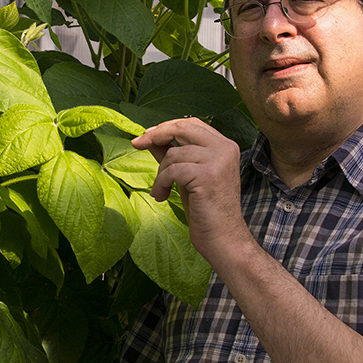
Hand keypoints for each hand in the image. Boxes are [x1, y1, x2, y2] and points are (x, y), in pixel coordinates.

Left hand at [131, 118, 248, 259]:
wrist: (223, 238)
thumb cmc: (206, 209)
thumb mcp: (187, 176)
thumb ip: (172, 155)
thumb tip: (148, 138)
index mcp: (224, 146)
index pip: (192, 123)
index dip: (166, 127)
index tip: (146, 136)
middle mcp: (224, 148)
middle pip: (182, 128)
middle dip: (156, 135)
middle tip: (138, 145)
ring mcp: (218, 160)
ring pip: (173, 153)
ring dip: (160, 173)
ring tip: (161, 191)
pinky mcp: (208, 175)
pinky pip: (172, 170)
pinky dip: (161, 183)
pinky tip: (162, 196)